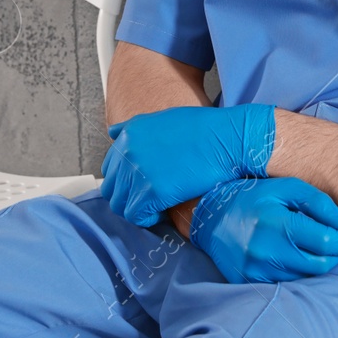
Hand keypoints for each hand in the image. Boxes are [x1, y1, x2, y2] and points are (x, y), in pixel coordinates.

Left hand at [102, 104, 275, 227]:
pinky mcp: (151, 191)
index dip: (126, 181)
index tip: (143, 186)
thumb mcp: (163, 119)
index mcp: (129, 133)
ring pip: (120, 205)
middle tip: (150, 200)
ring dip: (137, 209)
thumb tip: (113, 132)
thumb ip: (135, 127)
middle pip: (112, 188)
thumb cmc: (203, 130)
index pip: (110, 168)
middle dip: (128, 197)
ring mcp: (138, 171)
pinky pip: (136, 215)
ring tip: (158, 207)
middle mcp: (128, 151)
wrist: (227, 139)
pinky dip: (147, 218)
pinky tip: (163, 211)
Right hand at [189, 177, 337, 283]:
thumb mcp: (284, 187)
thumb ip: (317, 201)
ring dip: (317, 264)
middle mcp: (267, 251)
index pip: (325, 242)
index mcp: (277, 224)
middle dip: (336, 256)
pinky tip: (297, 258)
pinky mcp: (249, 282)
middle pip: (319, 264)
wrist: (209, 217)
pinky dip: (297, 272)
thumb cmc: (252, 197)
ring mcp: (256, 270)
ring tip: (317, 248)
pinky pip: (285, 284)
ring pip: (304, 276)